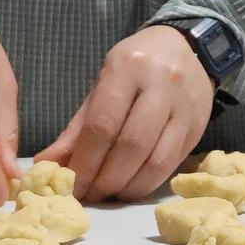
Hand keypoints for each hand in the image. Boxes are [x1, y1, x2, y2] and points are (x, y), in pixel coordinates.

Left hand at [38, 26, 213, 201]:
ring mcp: (184, 107)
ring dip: (128, 187)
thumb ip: (76, 129)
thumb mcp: (102, 86)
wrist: (185, 49)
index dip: (85, 162)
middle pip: (131, 145)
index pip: (103, 124)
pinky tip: (131, 187)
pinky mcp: (198, 127)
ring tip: (109, 195)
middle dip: (106, 179)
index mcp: (128, 68)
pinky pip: (171, 164)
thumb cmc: (134, 69)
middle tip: (89, 195)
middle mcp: (161, 85)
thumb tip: (46, 165)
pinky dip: (147, 183)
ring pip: (156, 161)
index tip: (72, 186)